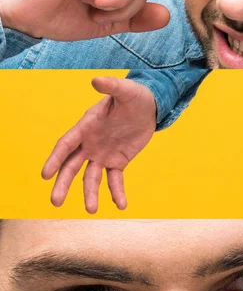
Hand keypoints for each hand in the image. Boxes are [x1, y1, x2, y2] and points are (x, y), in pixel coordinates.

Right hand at [42, 77, 156, 213]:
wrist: (150, 107)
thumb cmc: (134, 95)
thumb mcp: (125, 90)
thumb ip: (111, 86)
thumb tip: (96, 80)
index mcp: (86, 126)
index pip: (67, 144)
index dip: (55, 159)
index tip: (45, 175)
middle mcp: (90, 143)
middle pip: (71, 166)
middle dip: (63, 183)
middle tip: (55, 202)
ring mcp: (102, 154)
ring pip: (90, 177)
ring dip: (90, 193)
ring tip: (92, 210)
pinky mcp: (117, 162)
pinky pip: (114, 180)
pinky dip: (117, 193)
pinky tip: (121, 205)